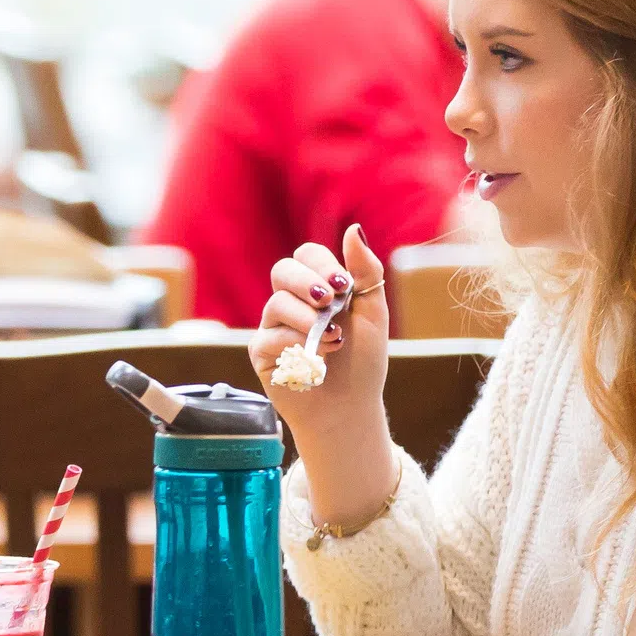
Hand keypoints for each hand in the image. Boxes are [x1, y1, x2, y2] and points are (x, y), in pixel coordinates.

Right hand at [252, 225, 396, 527]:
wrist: (351, 407)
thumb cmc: (363, 361)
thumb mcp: (373, 312)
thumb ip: (365, 271)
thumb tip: (354, 228)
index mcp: (318, 287)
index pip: (306, 255)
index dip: (321, 263)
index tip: (344, 285)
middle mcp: (292, 302)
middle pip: (282, 270)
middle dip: (307, 282)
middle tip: (330, 301)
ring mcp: (273, 326)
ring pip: (276, 303)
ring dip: (309, 320)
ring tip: (334, 340)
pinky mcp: (262, 352)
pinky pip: (269, 336)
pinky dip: (296, 345)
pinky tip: (318, 359)